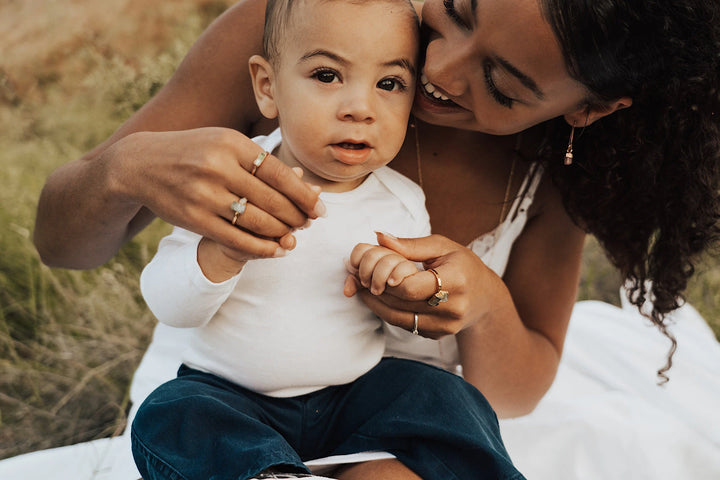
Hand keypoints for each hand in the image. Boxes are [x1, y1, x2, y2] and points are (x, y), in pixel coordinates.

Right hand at [109, 127, 325, 259]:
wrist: (140, 165)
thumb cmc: (193, 152)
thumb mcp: (224, 143)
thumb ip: (260, 161)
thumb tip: (303, 183)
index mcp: (231, 144)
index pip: (279, 173)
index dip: (303, 194)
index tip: (320, 207)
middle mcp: (218, 168)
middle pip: (272, 200)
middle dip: (297, 216)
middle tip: (310, 223)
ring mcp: (205, 195)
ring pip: (257, 222)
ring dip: (282, 233)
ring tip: (294, 236)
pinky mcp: (195, 219)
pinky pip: (236, 239)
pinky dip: (261, 248)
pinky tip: (276, 251)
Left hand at [345, 232, 498, 338]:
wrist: (485, 298)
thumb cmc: (462, 265)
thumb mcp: (442, 247)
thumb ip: (410, 245)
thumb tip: (378, 237)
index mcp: (456, 281)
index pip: (411, 287)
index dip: (389, 281)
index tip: (375, 271)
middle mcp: (452, 308)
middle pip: (401, 302)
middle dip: (375, 288)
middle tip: (356, 276)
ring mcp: (445, 326)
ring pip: (398, 318)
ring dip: (375, 302)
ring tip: (360, 287)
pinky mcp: (436, 335)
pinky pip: (404, 325)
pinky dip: (387, 312)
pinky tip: (377, 298)